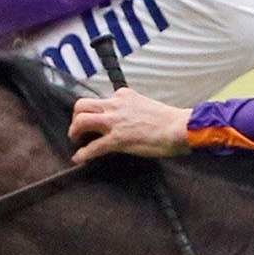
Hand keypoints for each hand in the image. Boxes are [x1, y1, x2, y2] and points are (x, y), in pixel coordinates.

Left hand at [68, 89, 191, 163]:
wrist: (179, 127)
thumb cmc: (169, 120)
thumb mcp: (147, 105)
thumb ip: (134, 108)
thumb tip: (130, 119)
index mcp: (124, 95)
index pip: (102, 99)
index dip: (96, 111)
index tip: (96, 121)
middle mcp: (116, 104)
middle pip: (82, 104)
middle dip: (75, 117)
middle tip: (78, 129)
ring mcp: (115, 122)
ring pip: (81, 120)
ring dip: (74, 131)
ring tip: (75, 141)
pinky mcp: (117, 139)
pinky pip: (93, 147)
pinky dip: (82, 154)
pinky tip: (79, 159)